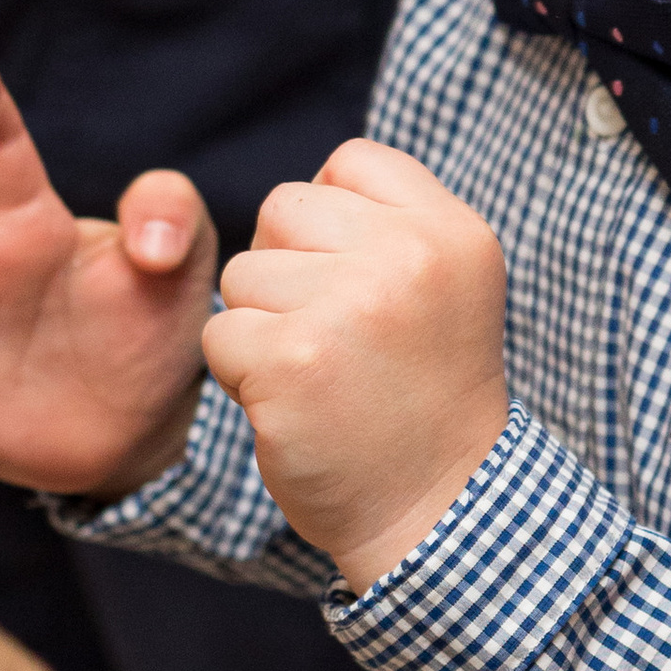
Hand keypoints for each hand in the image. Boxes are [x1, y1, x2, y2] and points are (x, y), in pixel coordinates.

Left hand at [203, 139, 508, 591]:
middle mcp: (406, 258)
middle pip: (284, 208)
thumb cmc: (424, 394)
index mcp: (450, 232)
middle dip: (285, 267)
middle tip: (330, 334)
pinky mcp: (290, 362)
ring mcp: (347, 308)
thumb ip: (388, 227)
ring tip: (317, 372)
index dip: (330, 218)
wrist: (437, 509)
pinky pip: (220, 332)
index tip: (353, 278)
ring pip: (243, 272)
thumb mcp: (446, 287)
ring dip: (260, 324)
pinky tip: (291, 404)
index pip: (351, 161)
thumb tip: (301, 196)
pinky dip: (239, 373)